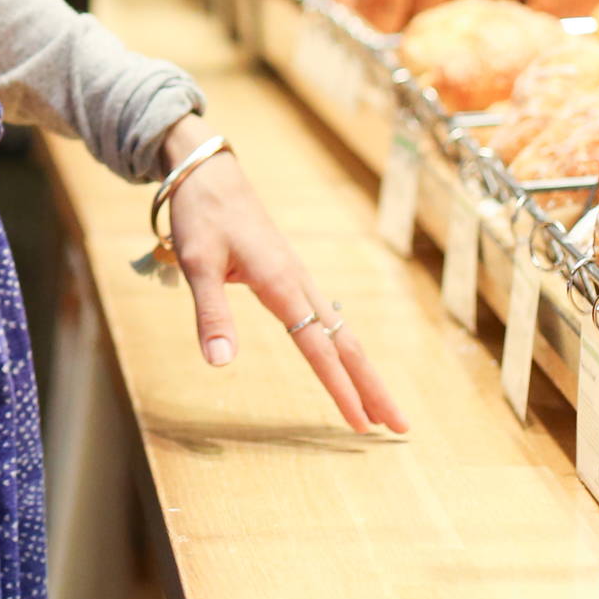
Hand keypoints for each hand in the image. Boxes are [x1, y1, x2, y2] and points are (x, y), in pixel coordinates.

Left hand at [161, 121, 409, 435]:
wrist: (208, 172)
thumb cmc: (202, 214)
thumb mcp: (198, 263)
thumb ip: (211, 314)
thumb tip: (220, 364)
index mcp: (281, 283)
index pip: (317, 348)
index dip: (340, 388)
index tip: (361, 424)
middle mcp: (299, 282)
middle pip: (346, 344)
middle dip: (373, 387)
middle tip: (400, 427)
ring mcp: (299, 278)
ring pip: (341, 332)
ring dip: (364, 370)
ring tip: (382, 406)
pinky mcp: (290, 275)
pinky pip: (327, 319)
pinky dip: (344, 348)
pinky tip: (346, 362)